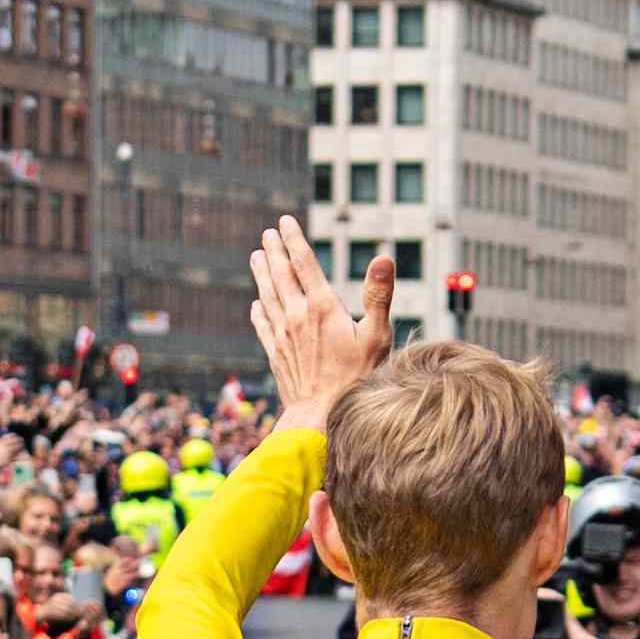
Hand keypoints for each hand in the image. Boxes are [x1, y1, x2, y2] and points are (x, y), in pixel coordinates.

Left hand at [247, 225, 394, 437]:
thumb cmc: (356, 379)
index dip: (294, 240)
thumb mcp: (377, 335)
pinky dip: (259, 311)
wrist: (320, 416)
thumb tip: (383, 258)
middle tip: (267, 233)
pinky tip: (256, 305)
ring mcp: (283, 336)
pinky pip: (263, 326)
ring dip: (262, 275)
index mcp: (322, 307)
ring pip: (269, 296)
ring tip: (256, 257)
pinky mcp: (276, 355)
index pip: (304, 264)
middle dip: (274, 251)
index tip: (284, 221)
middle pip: (281, 275)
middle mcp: (297, 317)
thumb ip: (378, 295)